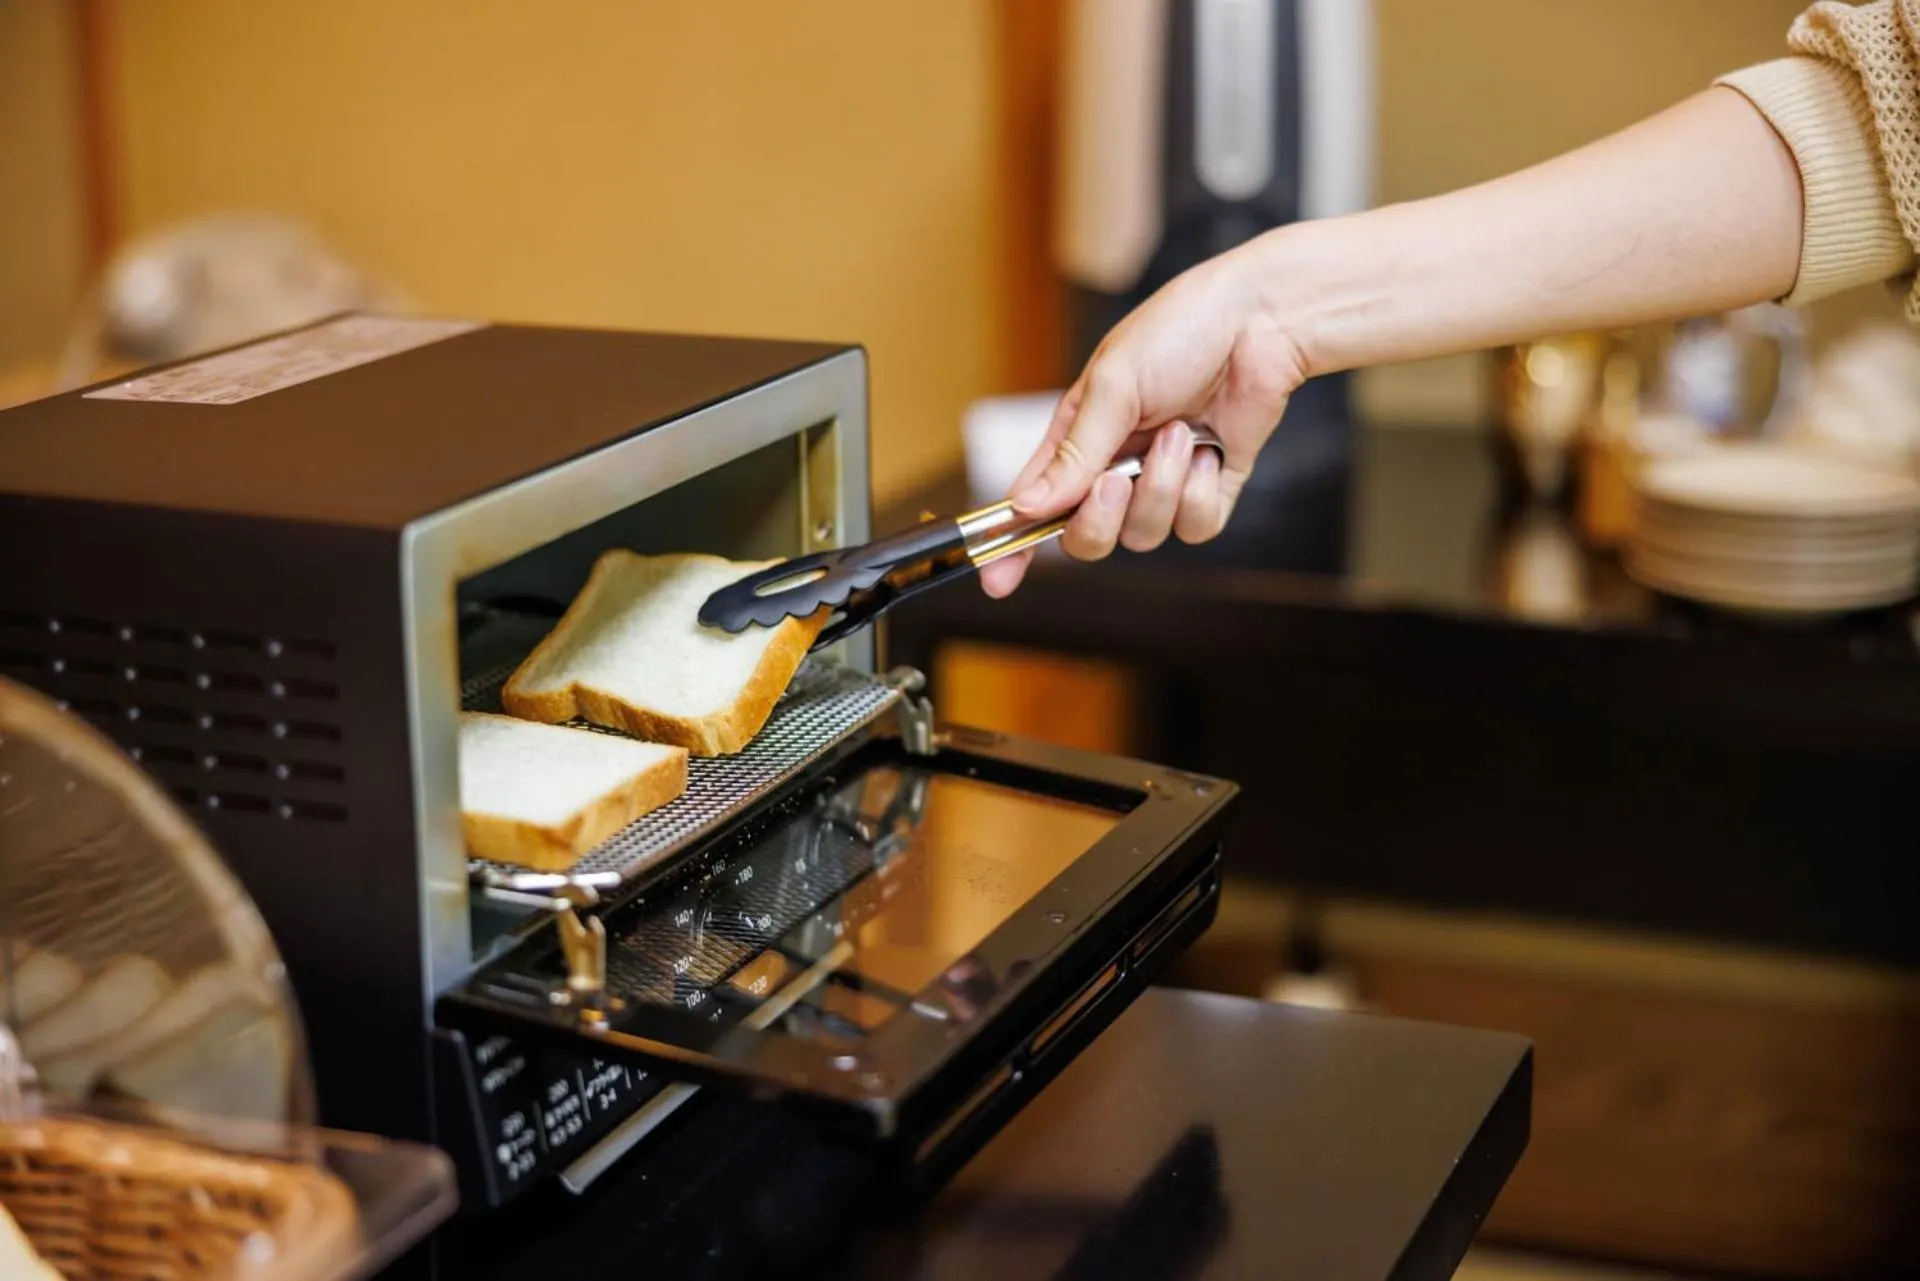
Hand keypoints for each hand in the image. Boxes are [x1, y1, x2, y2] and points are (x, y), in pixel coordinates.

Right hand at [979, 238, 1306, 597]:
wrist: (1261, 320)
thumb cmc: (1180, 331)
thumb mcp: (1113, 385)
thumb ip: (1074, 453)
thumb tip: (1027, 506)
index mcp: (1078, 438)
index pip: (1033, 503)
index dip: (1011, 545)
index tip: (994, 581)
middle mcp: (1116, 467)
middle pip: (1086, 537)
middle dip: (1098, 519)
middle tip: (1115, 481)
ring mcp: (1163, 482)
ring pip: (1144, 535)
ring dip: (1162, 488)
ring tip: (1180, 434)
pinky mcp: (1212, 489)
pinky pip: (1195, 527)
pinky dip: (1202, 493)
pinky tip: (1211, 450)